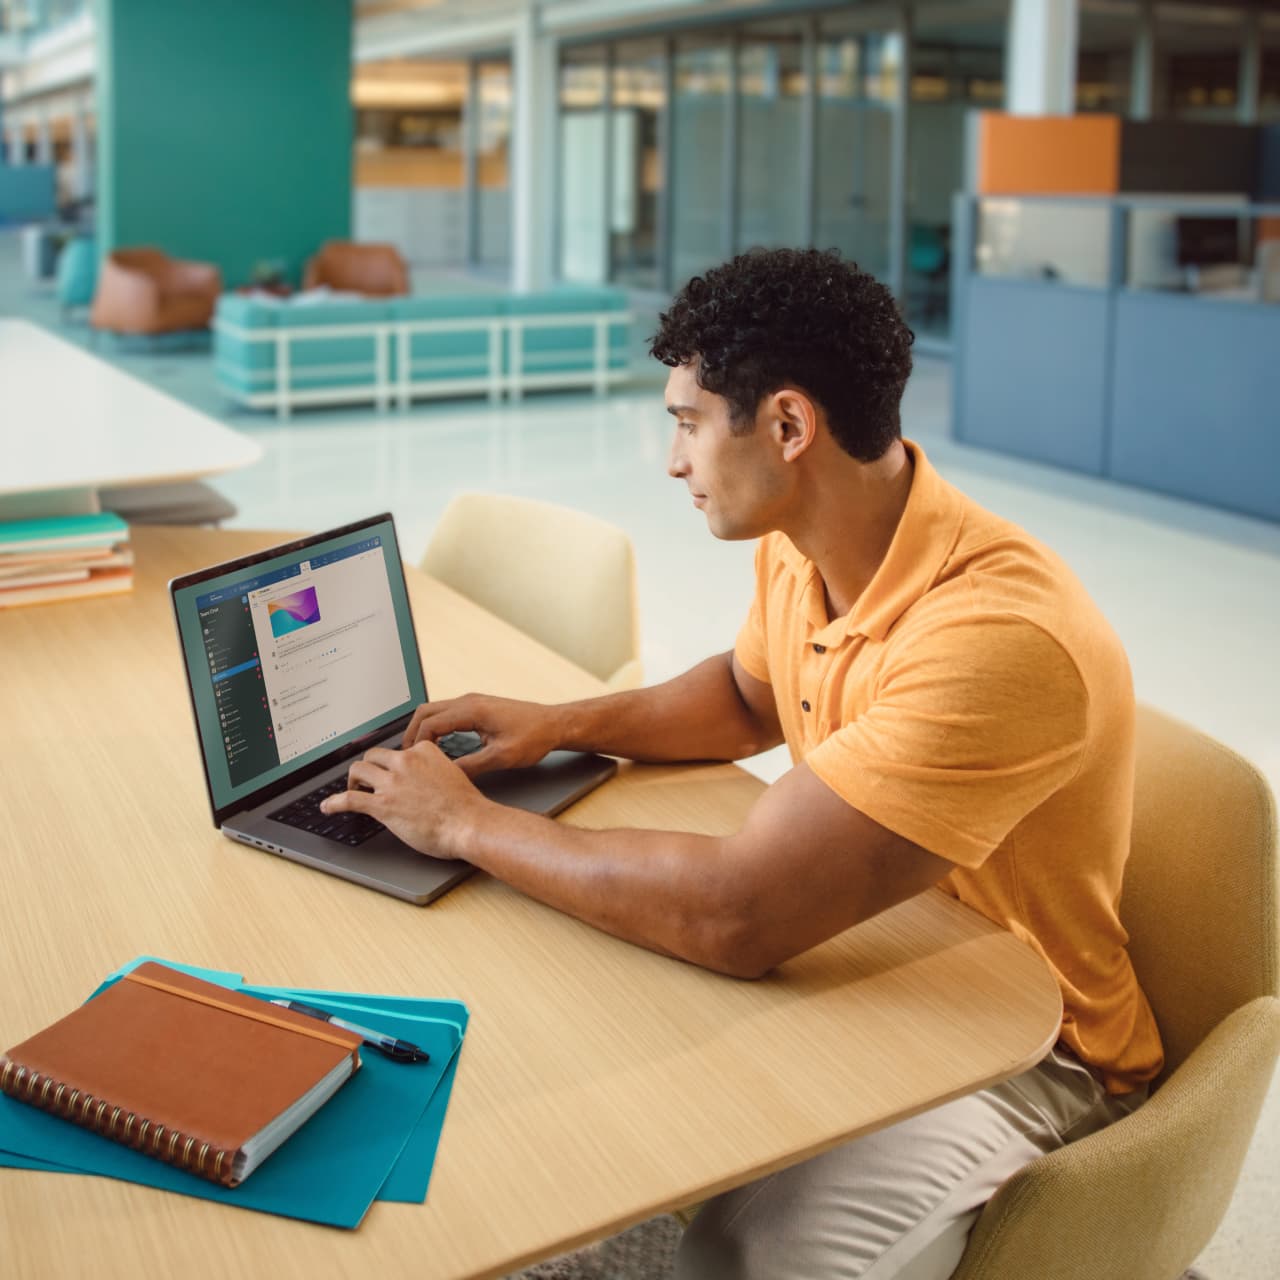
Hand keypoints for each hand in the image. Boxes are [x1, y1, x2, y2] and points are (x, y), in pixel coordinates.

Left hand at [319, 743, 486, 858]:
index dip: (392, 762)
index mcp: (424, 751)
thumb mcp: (452, 775)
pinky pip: (350, 799)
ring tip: (353, 789)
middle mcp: (405, 762)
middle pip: (373, 755)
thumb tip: (426, 779)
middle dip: (369, 766)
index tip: (390, 769)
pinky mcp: (382, 805)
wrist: (469, 824)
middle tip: (368, 779)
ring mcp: (392, 782)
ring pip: (358, 770)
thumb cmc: (466, 806)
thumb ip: (434, 771)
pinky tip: (328, 807)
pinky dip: (334, 802)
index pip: (398, 749)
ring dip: (352, 780)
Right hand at [402, 694, 562, 776]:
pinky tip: (437, 745)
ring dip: (422, 729)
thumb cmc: (534, 736)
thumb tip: (447, 776)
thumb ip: (472, 766)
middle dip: (412, 733)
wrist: (554, 724)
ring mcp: (473, 702)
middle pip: (425, 711)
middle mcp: (470, 701)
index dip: (416, 743)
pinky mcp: (478, 707)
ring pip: (435, 710)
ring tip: (417, 753)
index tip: (412, 761)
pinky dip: (435, 726)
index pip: (430, 723)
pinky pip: (447, 712)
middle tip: (406, 756)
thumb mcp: (502, 757)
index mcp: (472, 710)